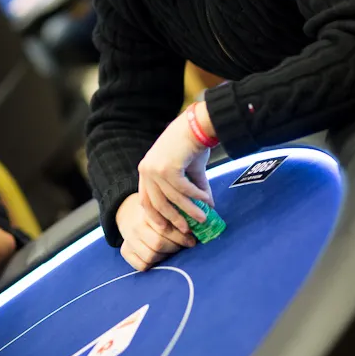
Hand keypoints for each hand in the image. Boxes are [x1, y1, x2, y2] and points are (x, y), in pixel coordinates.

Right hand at [117, 193, 195, 270]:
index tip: (192, 240)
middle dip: (175, 247)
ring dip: (165, 256)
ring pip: (150, 256)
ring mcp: (129, 240)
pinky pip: (142, 265)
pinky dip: (153, 264)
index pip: (165, 229)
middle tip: (184, 246)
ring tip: (172, 251)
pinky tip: (159, 256)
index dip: (181, 237)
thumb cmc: (156, 213)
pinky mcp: (124, 251)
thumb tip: (202, 224)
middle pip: (158, 244)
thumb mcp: (165, 209)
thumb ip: (179, 216)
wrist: (130, 214)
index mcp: (147, 213)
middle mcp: (135, 227)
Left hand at [137, 102, 215, 232]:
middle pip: (157, 204)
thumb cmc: (192, 144)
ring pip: (172, 199)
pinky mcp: (168, 168)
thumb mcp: (189, 170)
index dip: (156, 216)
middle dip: (173, 219)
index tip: (167, 228)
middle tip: (186, 231)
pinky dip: (196, 197)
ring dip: (189, 210)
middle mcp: (146, 170)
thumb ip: (193, 189)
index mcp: (146, 170)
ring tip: (203, 219)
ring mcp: (155, 169)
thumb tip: (208, 206)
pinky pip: (183, 190)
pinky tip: (207, 200)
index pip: (146, 200)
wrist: (197, 123)